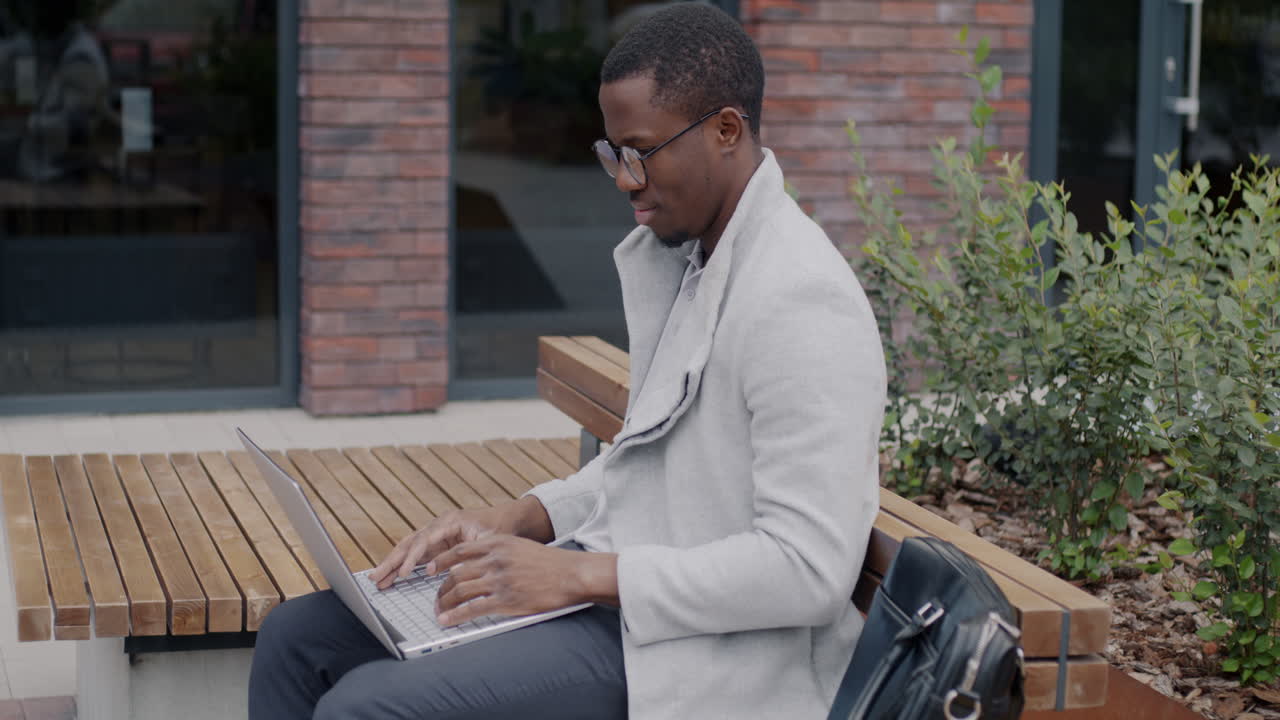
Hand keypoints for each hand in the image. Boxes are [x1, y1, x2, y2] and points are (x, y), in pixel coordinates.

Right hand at [370, 505, 510, 589]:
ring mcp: (435, 535)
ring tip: (377, 580)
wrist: (508, 520)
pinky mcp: (437, 545)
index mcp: (449, 521)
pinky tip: (392, 578)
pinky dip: (404, 567)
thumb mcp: (489, 541)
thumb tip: (454, 571)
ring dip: (393, 565)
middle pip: (409, 543)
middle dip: (392, 561)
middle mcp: (438, 526)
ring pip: (408, 550)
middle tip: (376, 577)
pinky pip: (416, 556)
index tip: (405, 573)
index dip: (413, 557)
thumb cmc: (499, 528)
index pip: (424, 540)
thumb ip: (471, 554)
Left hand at [431, 535, 617, 625]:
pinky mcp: (505, 600)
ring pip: (459, 591)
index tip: (430, 569)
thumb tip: (476, 564)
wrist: (572, 574)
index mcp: (498, 544)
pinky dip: (455, 616)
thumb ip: (498, 552)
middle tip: (436, 598)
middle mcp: (494, 560)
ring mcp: (499, 580)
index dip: (441, 562)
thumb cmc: (551, 563)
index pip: (459, 551)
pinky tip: (448, 621)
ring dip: (444, 603)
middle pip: (456, 574)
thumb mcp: (520, 547)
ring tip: (439, 612)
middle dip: (441, 588)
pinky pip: (472, 609)